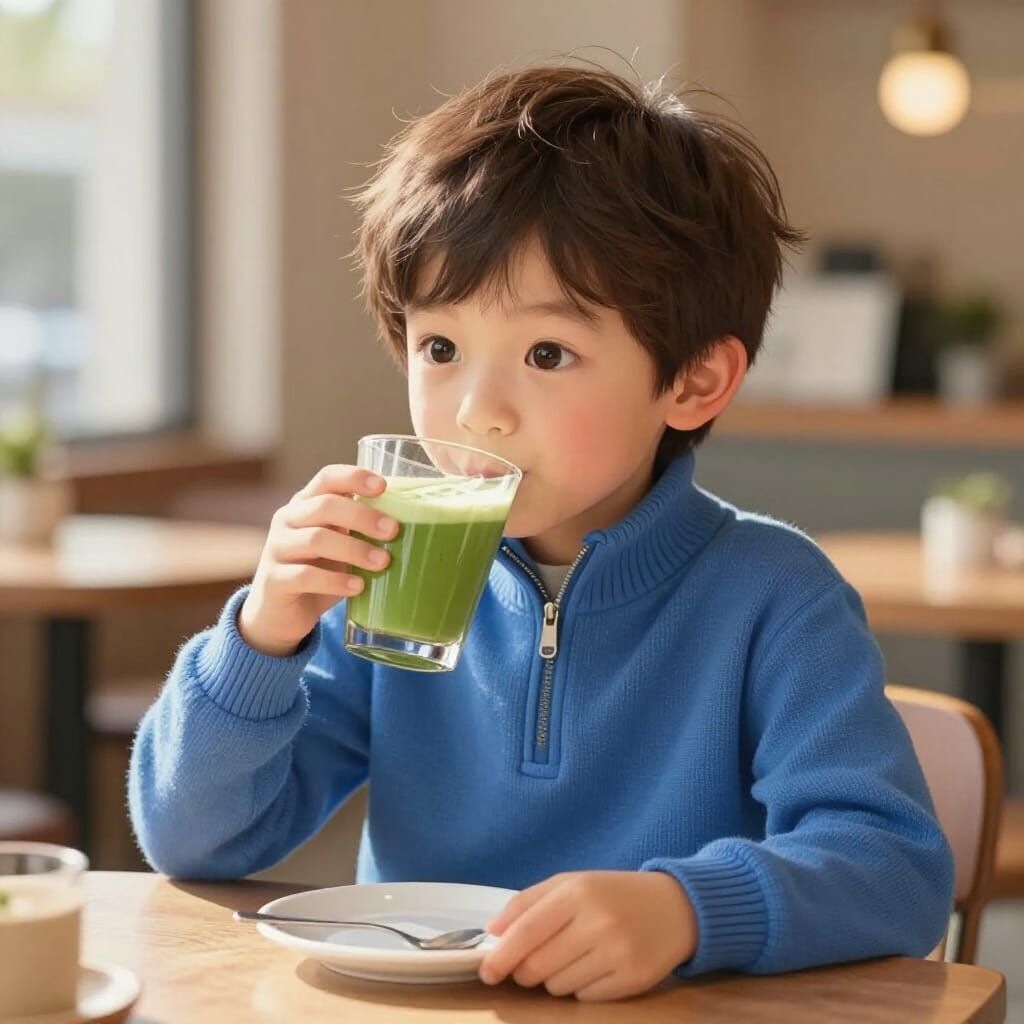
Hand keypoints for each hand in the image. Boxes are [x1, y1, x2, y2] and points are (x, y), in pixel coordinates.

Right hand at [238, 465, 398, 656]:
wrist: (279, 613)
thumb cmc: (319, 571)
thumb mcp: (339, 545)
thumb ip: (361, 531)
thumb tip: (417, 524)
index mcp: (305, 504)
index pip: (327, 478)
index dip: (354, 477)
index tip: (383, 486)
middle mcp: (287, 520)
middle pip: (324, 506)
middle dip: (363, 516)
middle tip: (393, 531)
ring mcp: (277, 549)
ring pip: (316, 539)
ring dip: (355, 550)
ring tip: (383, 563)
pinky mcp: (273, 580)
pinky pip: (305, 576)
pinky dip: (336, 582)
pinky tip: (358, 588)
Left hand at [478, 870, 697, 1000]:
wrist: (675, 907)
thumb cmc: (612, 893)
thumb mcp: (572, 883)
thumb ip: (528, 902)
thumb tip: (493, 932)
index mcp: (577, 892)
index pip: (527, 931)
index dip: (502, 955)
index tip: (486, 972)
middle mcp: (597, 921)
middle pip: (537, 966)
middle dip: (525, 971)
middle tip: (532, 963)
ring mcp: (617, 952)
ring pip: (558, 985)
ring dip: (554, 978)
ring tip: (574, 956)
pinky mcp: (633, 980)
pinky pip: (584, 997)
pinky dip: (581, 987)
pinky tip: (595, 967)